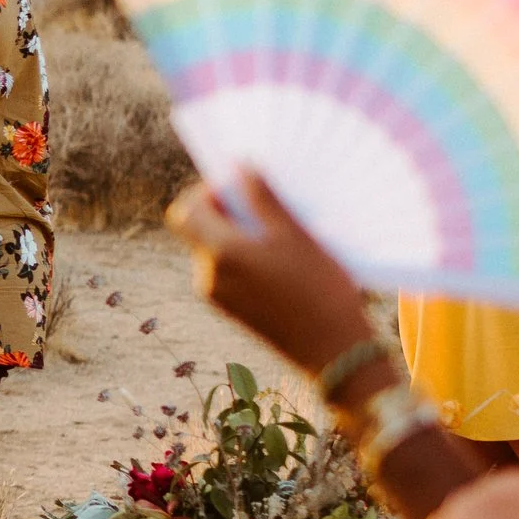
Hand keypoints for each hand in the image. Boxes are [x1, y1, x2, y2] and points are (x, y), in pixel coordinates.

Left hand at [164, 171, 372, 378]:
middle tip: (266, 208)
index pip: (186, 210)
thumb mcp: (293, 235)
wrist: (333, 352)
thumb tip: (239, 167)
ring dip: (237, 234)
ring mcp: (217, 296)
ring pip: (213, 249)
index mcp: (220, 254)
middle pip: (197, 229)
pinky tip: (280, 262)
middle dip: (225, 211)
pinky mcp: (230, 310)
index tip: (242, 188)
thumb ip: (261, 198)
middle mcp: (208, 276)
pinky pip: (225, 271)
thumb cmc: (319, 288)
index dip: (207, 192)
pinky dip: (243, 257)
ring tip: (281, 237)